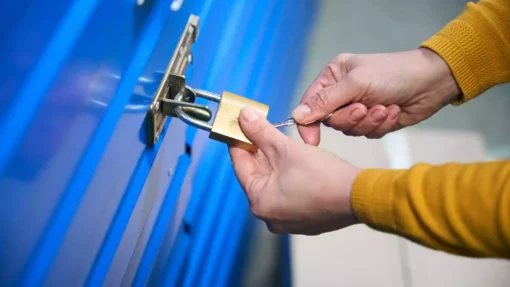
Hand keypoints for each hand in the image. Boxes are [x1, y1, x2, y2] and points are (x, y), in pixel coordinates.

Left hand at [229, 107, 359, 234]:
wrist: (360, 196)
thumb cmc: (323, 176)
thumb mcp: (286, 148)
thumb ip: (261, 131)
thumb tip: (244, 116)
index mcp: (258, 201)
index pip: (240, 164)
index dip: (239, 139)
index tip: (239, 124)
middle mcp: (268, 216)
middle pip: (257, 174)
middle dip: (259, 150)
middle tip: (261, 127)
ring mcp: (286, 220)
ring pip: (273, 183)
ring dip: (275, 162)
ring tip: (280, 141)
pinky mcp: (303, 219)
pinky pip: (288, 193)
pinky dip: (289, 177)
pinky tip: (296, 162)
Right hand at [293, 48, 460, 144]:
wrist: (432, 82)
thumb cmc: (392, 74)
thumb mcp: (356, 84)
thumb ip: (325, 102)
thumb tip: (296, 116)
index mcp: (333, 76)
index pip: (310, 103)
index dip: (309, 123)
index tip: (312, 141)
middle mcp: (343, 92)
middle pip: (332, 120)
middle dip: (351, 118)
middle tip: (365, 108)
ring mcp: (359, 107)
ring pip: (350, 130)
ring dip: (369, 122)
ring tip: (385, 108)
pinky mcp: (374, 121)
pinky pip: (368, 133)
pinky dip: (381, 125)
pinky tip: (393, 111)